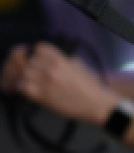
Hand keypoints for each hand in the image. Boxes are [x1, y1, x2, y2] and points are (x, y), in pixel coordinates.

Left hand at [0, 42, 116, 124]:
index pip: (37, 48)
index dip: (32, 53)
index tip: (29, 59)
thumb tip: (42, 58)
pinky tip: (22, 91)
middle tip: (17, 72)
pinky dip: (19, 88)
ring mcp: (47, 81)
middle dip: (20, 66)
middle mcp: (52, 67)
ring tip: (17, 83)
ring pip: (21, 73)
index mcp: (60, 57)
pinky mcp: (44, 95)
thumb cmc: (90, 86)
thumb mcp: (77, 64)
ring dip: (18, 78)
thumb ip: (59, 58)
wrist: (97, 103)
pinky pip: (22, 87)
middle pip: (25, 60)